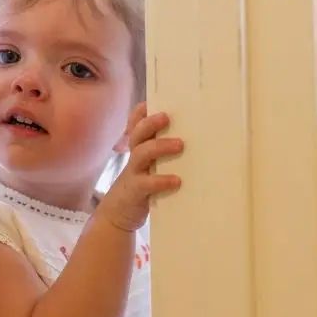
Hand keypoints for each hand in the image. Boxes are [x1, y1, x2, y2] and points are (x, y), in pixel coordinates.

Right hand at [98, 102, 183, 231]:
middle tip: (167, 116)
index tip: (152, 101)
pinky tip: (176, 180)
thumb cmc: (142, 186)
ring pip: (141, 153)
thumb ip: (163, 154)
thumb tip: (197, 140)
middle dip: (150, 123)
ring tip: (180, 144)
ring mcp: (133, 173)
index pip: (135, 124)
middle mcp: (134, 157)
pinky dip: (161, 180)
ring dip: (159, 146)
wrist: (118, 215)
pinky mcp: (135, 192)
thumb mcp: (150, 167)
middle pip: (138, 134)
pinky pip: (146, 183)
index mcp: (139, 148)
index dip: (140, 112)